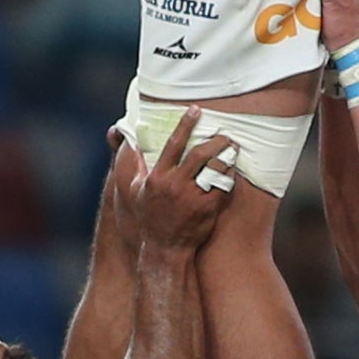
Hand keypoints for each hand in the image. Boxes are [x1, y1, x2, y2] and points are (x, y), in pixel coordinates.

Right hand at [128, 104, 239, 246]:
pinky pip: (223, 186)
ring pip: (215, 169)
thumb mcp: (134, 189)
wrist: (164, 248)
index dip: (186, 124)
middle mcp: (176, 185)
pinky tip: (231, 170)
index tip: (197, 110)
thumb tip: (126, 139)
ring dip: (226, 156)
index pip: (174, 143)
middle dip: (216, 140)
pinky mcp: (208, 209)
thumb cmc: (149, 217)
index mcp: (158, 177)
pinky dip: (228, 176)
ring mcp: (193, 198)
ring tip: (233, 149)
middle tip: (225, 135)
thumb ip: (133, 163)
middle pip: (200, 153)